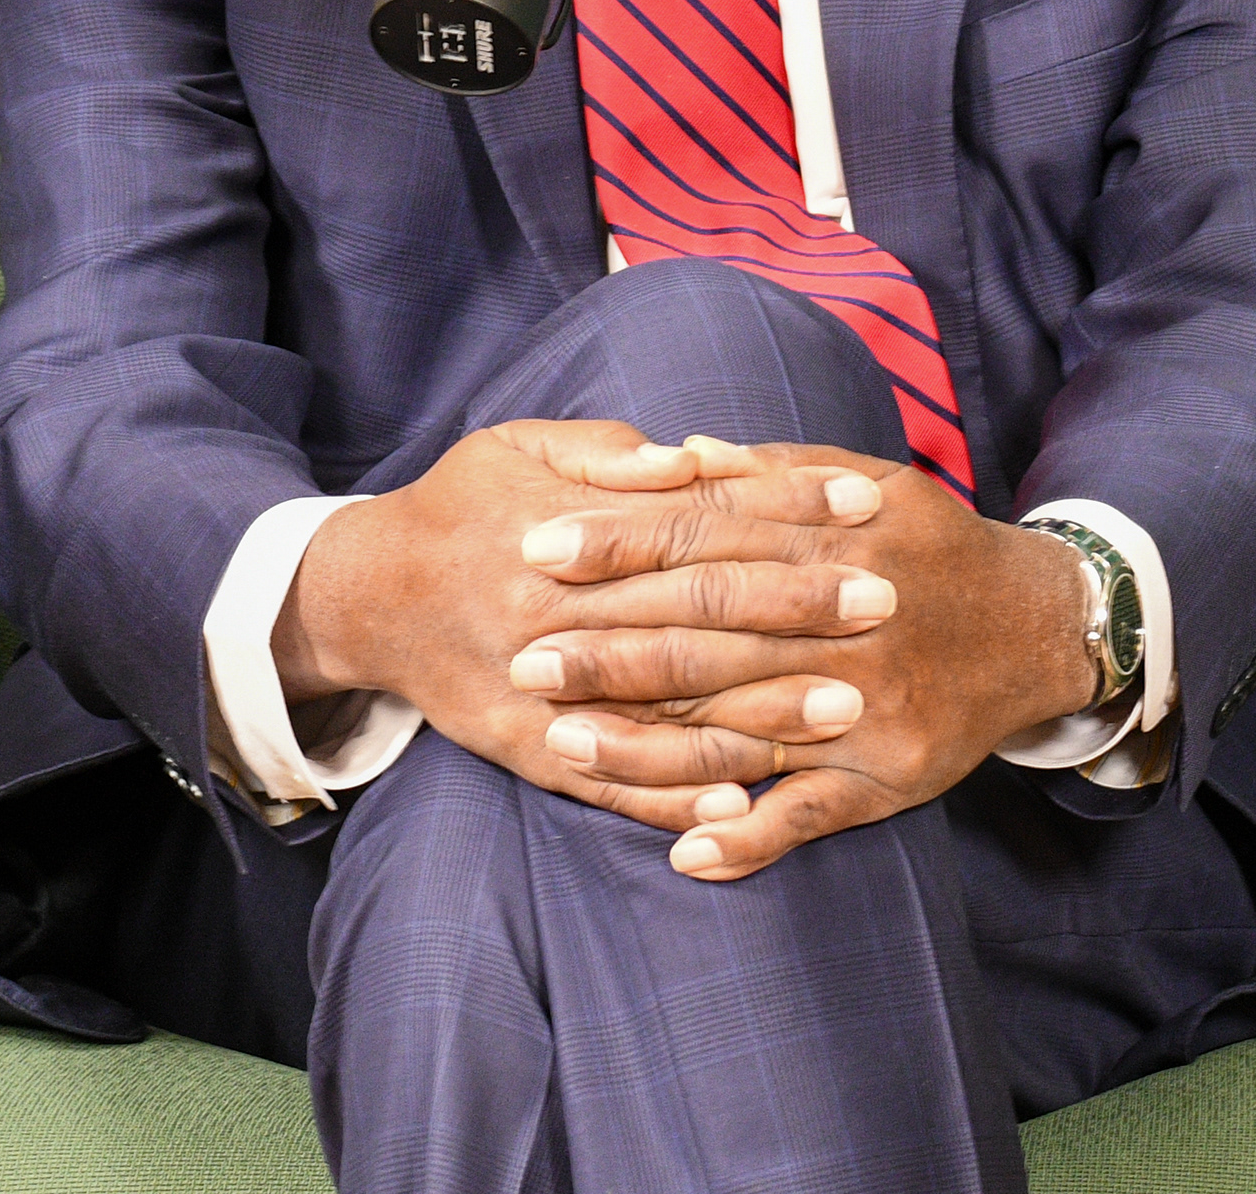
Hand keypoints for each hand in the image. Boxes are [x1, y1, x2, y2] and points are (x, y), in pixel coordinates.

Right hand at [279, 420, 893, 832]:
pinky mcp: (527, 748)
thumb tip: (696, 456)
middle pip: (698, 607)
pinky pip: (608, 783)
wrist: (366, 594)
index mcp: (569, 527)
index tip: (866, 503)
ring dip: (759, 711)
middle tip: (889, 603)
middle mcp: (562, 610)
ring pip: (666, 704)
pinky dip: (673, 799)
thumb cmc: (462, 505)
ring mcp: (545, 688)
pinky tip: (742, 809)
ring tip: (849, 710)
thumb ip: (612, 453)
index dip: (787, 506)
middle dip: (798, 605)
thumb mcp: (522, 447)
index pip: (700, 516)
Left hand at [511, 441, 1095, 879]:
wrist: (1038, 624)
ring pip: (744, 729)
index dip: (618, 544)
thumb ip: (770, 471)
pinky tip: (683, 851)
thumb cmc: (927, 544)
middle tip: (520, 652)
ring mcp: (870, 707)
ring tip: (563, 742)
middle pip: (711, 634)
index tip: (539, 548)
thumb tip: (677, 453)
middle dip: (609, 646)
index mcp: (836, 537)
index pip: (706, 537)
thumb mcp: (864, 480)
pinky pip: (810, 814)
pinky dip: (747, 837)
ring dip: (649, 743)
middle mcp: (851, 623)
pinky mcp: (891, 774)